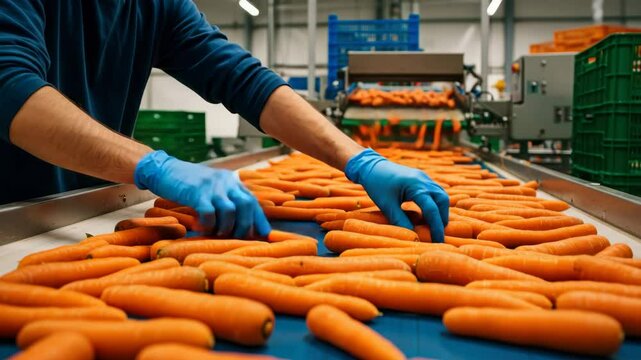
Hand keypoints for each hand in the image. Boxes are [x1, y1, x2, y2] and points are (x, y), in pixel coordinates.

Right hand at [134, 151, 270, 237]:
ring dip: (226, 228)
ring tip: (217, 234)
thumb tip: (240, 225)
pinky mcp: (196, 192)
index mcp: (232, 181)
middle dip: (245, 226)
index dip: (260, 220)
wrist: (164, 170)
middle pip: (246, 205)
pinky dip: (208, 225)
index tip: (266, 235)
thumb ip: (226, 201)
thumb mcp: (212, 189)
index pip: (252, 201)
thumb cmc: (188, 185)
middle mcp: (226, 181)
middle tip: (237, 238)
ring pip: (230, 211)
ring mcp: (212, 186)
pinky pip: (209, 213)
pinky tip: (201, 228)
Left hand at [345, 148, 448, 241]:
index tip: (437, 241)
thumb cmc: (377, 185)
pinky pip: (434, 191)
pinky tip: (425, 213)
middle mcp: (423, 180)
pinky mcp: (421, 178)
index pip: (431, 209)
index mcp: (415, 186)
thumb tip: (413, 236)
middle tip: (436, 233)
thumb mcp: (387, 205)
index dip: (436, 227)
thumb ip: (400, 221)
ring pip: (441, 195)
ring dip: (439, 210)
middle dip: (442, 218)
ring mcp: (424, 178)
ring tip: (431, 224)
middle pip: (442, 200)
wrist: (371, 166)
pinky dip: (434, 203)